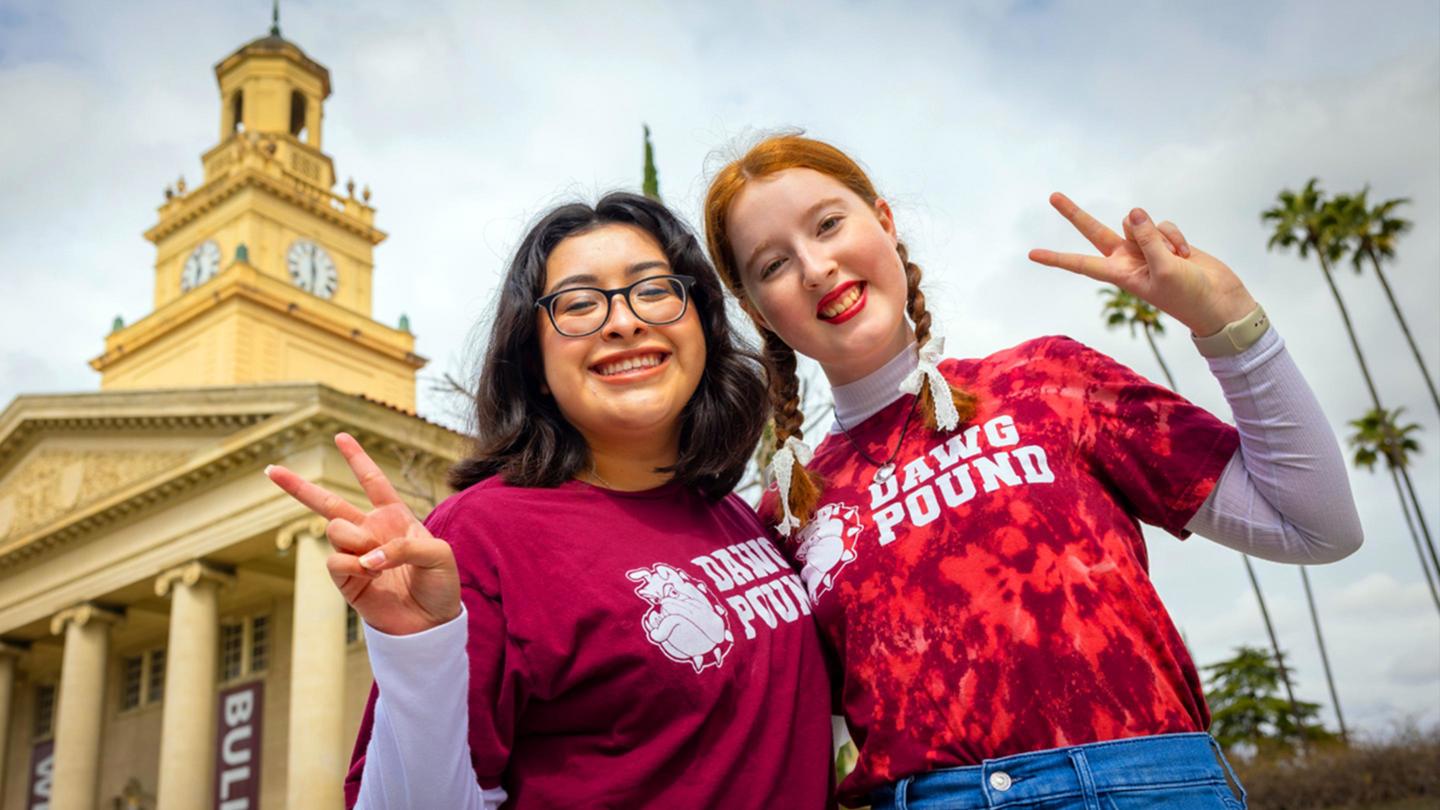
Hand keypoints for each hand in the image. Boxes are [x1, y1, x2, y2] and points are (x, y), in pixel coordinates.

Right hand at [265, 433, 459, 635]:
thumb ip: (404, 546)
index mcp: (394, 517)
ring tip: (377, 561)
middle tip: (270, 470)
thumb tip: (367, 557)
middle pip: (329, 503)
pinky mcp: (345, 580)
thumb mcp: (438, 555)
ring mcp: (355, 555)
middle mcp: (370, 532)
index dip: (357, 459)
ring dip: (354, 539)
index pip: (373, 482)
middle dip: (298, 487)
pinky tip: (371, 573)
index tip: (340, 436)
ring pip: (333, 528)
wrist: (431, 623)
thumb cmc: (440, 584)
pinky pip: (334, 560)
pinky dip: (353, 564)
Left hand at [1028, 192, 1256, 335]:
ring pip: (1138, 223)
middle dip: (1075, 214)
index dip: (1056, 258)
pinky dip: (1176, 237)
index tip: (1031, 254)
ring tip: (1175, 257)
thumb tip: (1132, 212)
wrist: (1217, 302)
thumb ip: (1148, 239)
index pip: (1080, 264)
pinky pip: (1162, 225)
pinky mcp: (1164, 240)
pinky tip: (1186, 254)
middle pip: (1095, 232)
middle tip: (1052, 196)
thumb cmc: (1188, 295)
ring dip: (1159, 235)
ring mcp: (1145, 248)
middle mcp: (1126, 259)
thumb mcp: (1165, 270)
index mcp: (1119, 274)